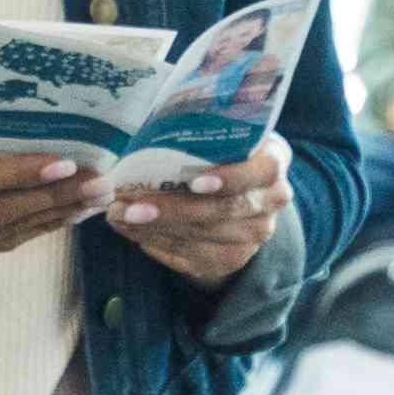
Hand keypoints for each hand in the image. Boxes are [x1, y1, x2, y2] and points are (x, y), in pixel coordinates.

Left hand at [109, 143, 294, 288]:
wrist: (238, 195)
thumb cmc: (218, 154)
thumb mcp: (218, 136)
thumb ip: (196, 134)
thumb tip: (139, 135)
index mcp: (272, 161)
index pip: (262, 170)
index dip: (230, 178)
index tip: (194, 182)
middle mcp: (272, 200)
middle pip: (224, 210)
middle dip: (173, 210)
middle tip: (129, 206)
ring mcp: (254, 235)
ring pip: (204, 237)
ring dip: (157, 228)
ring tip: (120, 216)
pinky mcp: (232, 260)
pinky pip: (192, 257)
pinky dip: (158, 244)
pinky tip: (132, 232)